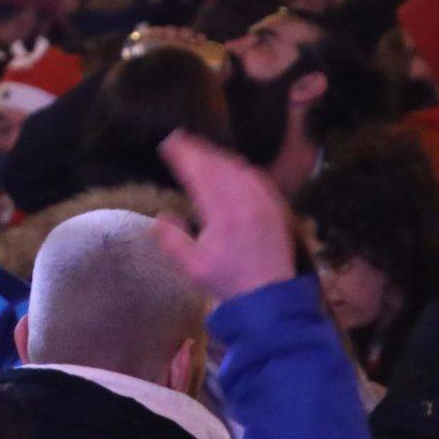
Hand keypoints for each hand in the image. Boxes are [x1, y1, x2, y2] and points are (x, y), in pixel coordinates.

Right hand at [151, 130, 295, 304]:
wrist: (271, 299)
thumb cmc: (228, 283)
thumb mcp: (192, 267)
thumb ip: (172, 239)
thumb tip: (161, 214)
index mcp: (223, 214)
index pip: (200, 174)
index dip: (183, 156)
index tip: (168, 144)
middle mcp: (246, 202)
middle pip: (219, 165)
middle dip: (198, 150)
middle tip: (179, 139)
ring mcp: (264, 203)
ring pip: (238, 168)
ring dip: (217, 155)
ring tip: (201, 150)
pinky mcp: (276, 208)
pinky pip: (257, 177)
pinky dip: (239, 166)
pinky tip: (232, 166)